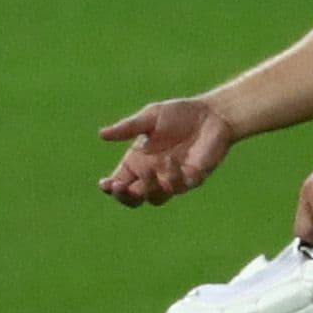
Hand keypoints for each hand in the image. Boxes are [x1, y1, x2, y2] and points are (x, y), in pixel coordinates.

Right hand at [99, 97, 237, 206]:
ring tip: (151, 166)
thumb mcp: (150, 117)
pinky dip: (172, 177)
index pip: (120, 183)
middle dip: (125, 196)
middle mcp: (153, 175)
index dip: (111, 188)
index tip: (105, 184)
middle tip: (121, 186)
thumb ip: (128, 128)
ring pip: (155, 198)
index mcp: (138, 162)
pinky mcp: (192, 179)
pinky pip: (179, 187)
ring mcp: (173, 179)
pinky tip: (171, 160)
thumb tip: (101, 134)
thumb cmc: (179, 114)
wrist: (211, 113)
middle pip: (134, 199)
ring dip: (150, 185)